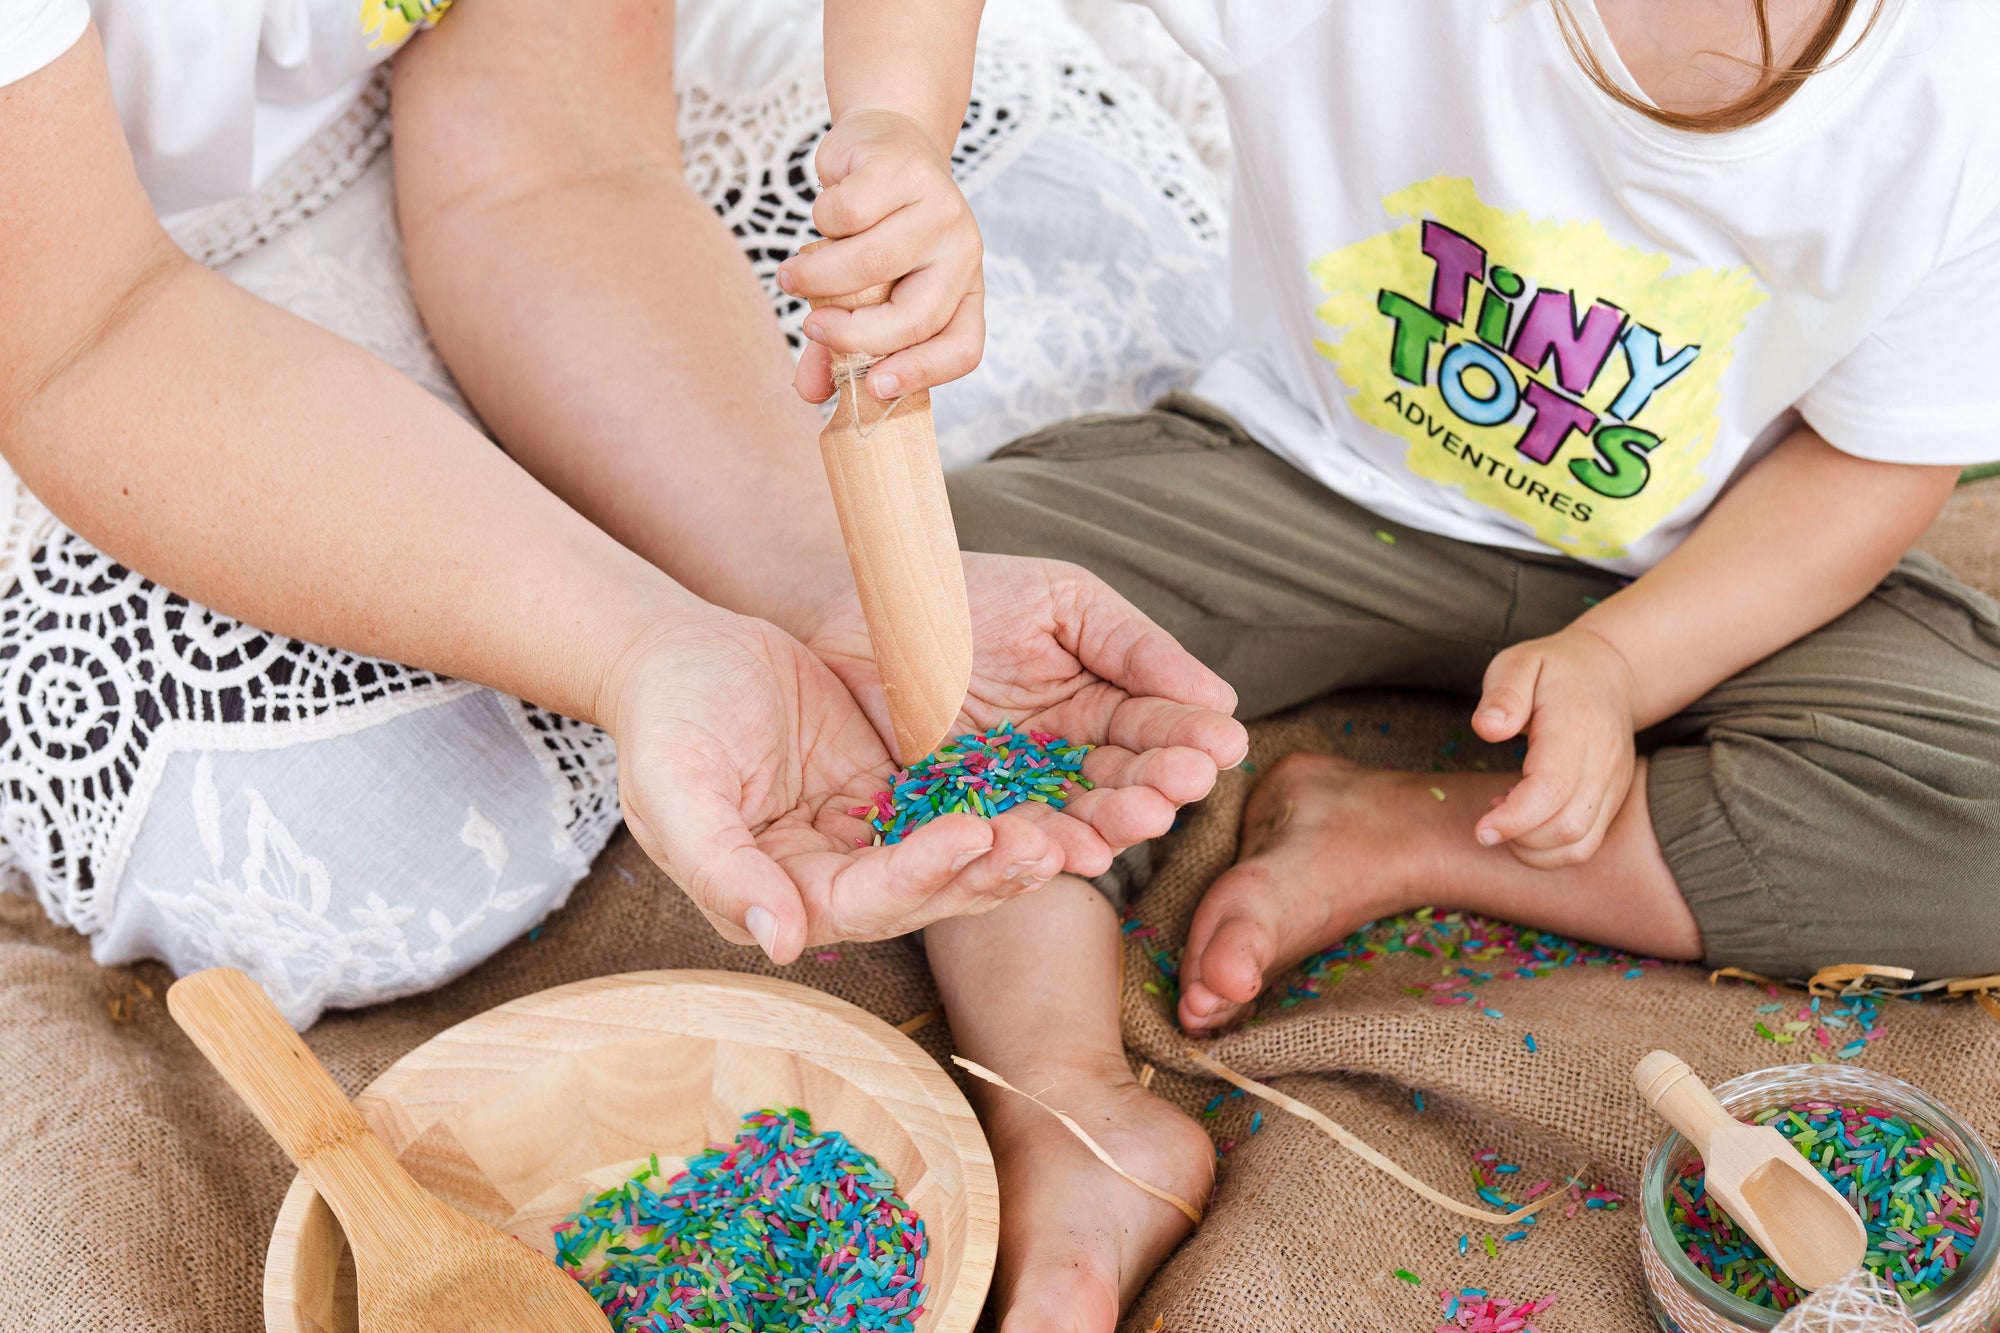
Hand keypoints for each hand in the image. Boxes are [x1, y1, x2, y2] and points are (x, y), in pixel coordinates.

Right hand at [600, 610, 1063, 962]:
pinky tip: (1056, 792)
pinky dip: (1004, 803)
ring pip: (951, 858)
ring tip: (1067, 831)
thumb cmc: (667, 721)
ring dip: (1008, 849)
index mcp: (775, 896)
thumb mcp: (675, 788)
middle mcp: (830, 883)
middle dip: (985, 872)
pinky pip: (958, 804)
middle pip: (922, 892)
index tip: (970, 838)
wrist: (684, 658)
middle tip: (1047, 844)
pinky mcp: (895, 797)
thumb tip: (779, 940)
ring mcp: (868, 840)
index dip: (918, 876)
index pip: (860, 902)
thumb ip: (719, 865)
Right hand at [778, 109, 983, 403]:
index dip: (922, 373)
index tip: (873, 387)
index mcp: (964, 290)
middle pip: (915, 316)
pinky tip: (825, 213)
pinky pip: (846, 215)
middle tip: (812, 327)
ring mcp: (939, 206)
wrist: (881, 143)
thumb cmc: (872, 230)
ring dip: (819, 277)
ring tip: (794, 276)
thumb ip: (839, 344)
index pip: (961, 347)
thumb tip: (808, 392)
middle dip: (854, 334)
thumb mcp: (862, 292)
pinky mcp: (902, 168)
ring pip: (872, 263)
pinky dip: (820, 221)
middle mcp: (963, 250)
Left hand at [803, 553, 1248, 873]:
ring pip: (1077, 814)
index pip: (1156, 725)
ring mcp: (1017, 787)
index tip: (1224, 749)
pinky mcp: (961, 813)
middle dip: (1158, 786)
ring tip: (1142, 822)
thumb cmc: (968, 592)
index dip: (1190, 738)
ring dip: (1114, 824)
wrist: (865, 604)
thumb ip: (1136, 649)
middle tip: (1183, 790)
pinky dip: (1046, 846)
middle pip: (1125, 779)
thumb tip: (1221, 699)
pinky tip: (1082, 851)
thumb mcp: (1065, 603)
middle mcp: (1067, 753)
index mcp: (1100, 700)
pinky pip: (1009, 833)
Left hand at [1470, 626, 1640, 867]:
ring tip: (1505, 818)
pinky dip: (1550, 848)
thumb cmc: (1553, 670)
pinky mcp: (1613, 800)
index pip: (1552, 789)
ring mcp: (1614, 784)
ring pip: (1580, 845)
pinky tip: (1526, 820)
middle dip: (1519, 838)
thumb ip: (1502, 694)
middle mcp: (1604, 762)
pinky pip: (1585, 844)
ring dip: (1534, 850)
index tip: (1480, 828)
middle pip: (1568, 826)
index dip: (1515, 819)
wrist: (1608, 673)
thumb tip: (1487, 728)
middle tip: (1487, 818)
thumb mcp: (1518, 663)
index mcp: (1577, 727)